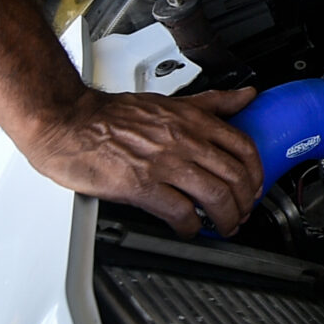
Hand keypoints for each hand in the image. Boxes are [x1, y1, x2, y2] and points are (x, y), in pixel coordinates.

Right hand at [15, 86, 263, 234]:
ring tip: (223, 227)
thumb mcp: (170, 100)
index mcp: (192, 119)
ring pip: (216, 196)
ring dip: (226, 219)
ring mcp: (164, 163)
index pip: (243, 146)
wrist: (67, 122)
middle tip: (241, 213)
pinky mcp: (141, 185)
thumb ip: (212, 102)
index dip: (257, 173)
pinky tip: (188, 229)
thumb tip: (246, 95)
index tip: (255, 186)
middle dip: (245, 202)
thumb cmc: (110, 115)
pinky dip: (191, 227)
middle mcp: (183, 140)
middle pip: (235, 176)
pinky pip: (180, 212)